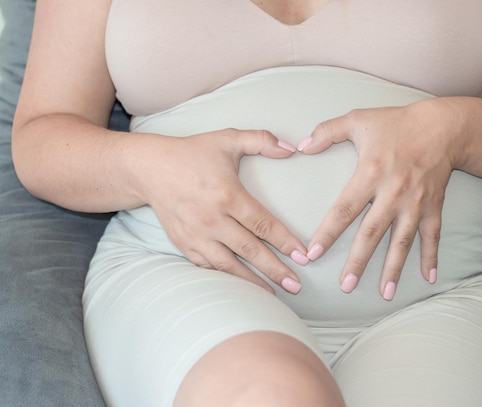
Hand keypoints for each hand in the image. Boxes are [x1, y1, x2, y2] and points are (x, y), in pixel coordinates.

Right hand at [144, 129, 308, 294]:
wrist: (149, 169)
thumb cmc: (192, 153)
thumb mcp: (227, 139)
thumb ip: (261, 140)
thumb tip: (291, 148)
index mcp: (227, 195)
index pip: (263, 224)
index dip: (285, 241)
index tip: (303, 256)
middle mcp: (212, 220)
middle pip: (250, 251)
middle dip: (275, 270)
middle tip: (297, 285)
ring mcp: (196, 235)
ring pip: (229, 265)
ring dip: (253, 281)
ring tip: (275, 294)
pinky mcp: (184, 244)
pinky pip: (208, 267)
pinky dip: (226, 278)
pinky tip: (243, 287)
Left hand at [297, 102, 455, 299]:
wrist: (442, 126)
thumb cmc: (396, 123)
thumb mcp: (358, 119)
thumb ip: (327, 131)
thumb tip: (301, 145)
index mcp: (370, 174)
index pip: (344, 210)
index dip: (327, 233)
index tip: (312, 254)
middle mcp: (393, 193)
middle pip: (372, 233)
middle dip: (359, 261)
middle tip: (346, 287)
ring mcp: (415, 202)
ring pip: (402, 241)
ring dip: (394, 268)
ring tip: (385, 293)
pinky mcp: (433, 206)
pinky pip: (432, 236)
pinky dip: (431, 257)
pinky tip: (428, 278)